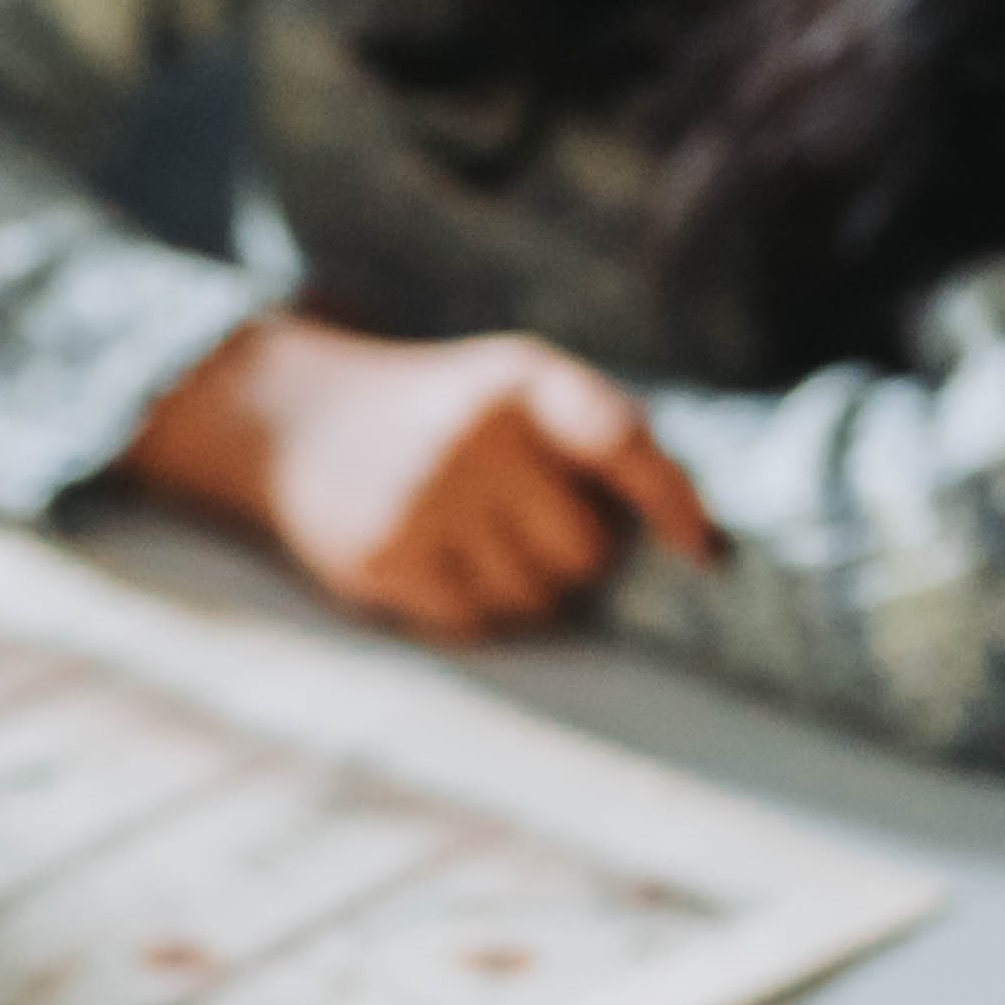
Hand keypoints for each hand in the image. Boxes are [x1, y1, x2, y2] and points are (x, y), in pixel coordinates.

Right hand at [129, 314, 719, 641]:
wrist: (300, 416)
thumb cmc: (445, 415)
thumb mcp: (516, 390)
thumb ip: (596, 438)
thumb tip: (696, 545)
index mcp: (523, 381)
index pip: (622, 443)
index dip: (673, 502)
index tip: (704, 554)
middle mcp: (474, 433)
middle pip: (586, 552)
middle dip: (574, 555)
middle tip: (528, 526)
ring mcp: (425, 497)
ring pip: (534, 601)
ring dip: (521, 588)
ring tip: (476, 542)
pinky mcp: (383, 554)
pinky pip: (475, 624)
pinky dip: (471, 608)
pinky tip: (439, 564)